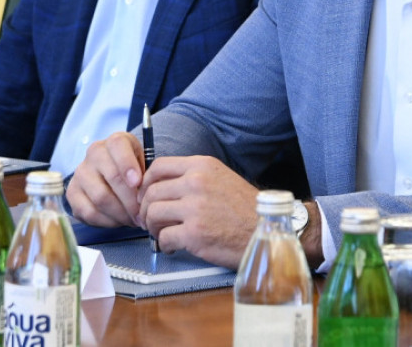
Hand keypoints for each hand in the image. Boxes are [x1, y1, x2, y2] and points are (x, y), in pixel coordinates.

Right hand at [66, 132, 145, 227]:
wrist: (110, 173)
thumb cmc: (132, 169)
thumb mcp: (143, 162)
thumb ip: (146, 173)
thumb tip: (146, 194)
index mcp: (115, 141)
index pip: (118, 146)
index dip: (128, 165)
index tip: (138, 183)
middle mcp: (94, 153)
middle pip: (112, 177)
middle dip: (131, 200)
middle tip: (142, 215)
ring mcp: (81, 173)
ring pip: (101, 198)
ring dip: (120, 214)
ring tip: (133, 220)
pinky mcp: (72, 193)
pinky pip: (89, 212)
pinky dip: (107, 221)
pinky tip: (118, 221)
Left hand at [138, 155, 258, 267]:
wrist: (266, 230)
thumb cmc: (245, 208)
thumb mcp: (221, 178)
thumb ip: (194, 176)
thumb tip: (164, 185)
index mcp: (202, 166)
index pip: (158, 167)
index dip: (146, 183)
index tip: (145, 195)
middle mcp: (196, 182)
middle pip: (151, 192)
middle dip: (145, 209)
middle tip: (150, 220)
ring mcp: (195, 208)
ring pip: (153, 214)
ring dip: (152, 227)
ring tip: (162, 233)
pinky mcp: (194, 233)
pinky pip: (163, 237)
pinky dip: (164, 244)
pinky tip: (173, 245)